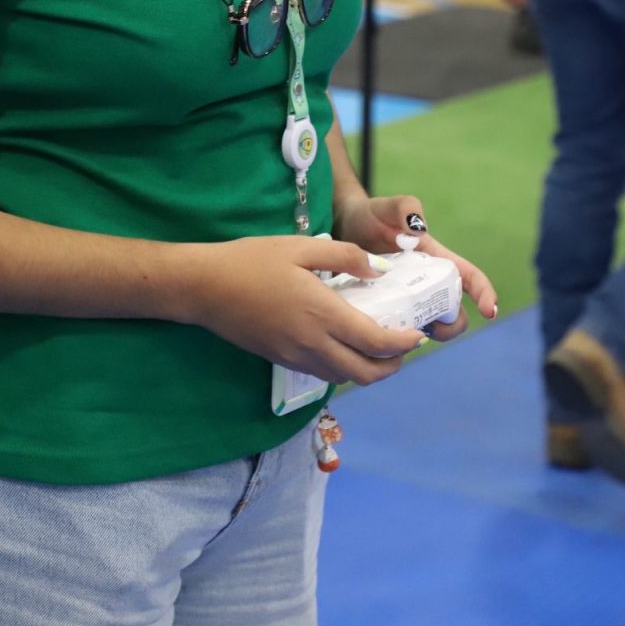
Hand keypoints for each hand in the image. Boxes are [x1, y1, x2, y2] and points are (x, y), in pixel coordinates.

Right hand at [181, 235, 425, 386]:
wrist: (206, 288)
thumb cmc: (253, 260)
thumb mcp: (301, 246)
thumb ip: (344, 257)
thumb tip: (379, 270)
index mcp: (323, 315)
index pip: (376, 343)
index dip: (404, 344)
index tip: (418, 334)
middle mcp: (313, 345)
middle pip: (366, 374)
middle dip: (392, 365)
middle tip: (403, 345)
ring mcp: (297, 357)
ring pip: (345, 379)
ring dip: (369, 369)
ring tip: (378, 346)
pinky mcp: (283, 360)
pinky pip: (324, 373)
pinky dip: (344, 367)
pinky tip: (344, 344)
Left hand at [334, 193, 498, 342]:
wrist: (343, 228)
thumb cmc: (372, 215)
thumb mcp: (388, 206)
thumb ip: (406, 207)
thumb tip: (418, 229)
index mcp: (437, 259)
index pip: (470, 278)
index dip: (485, 294)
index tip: (489, 313)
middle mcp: (428, 282)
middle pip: (455, 312)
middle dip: (452, 326)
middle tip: (429, 327)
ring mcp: (411, 298)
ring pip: (431, 326)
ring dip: (427, 335)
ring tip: (405, 333)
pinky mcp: (392, 310)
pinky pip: (404, 331)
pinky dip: (401, 338)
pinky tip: (385, 337)